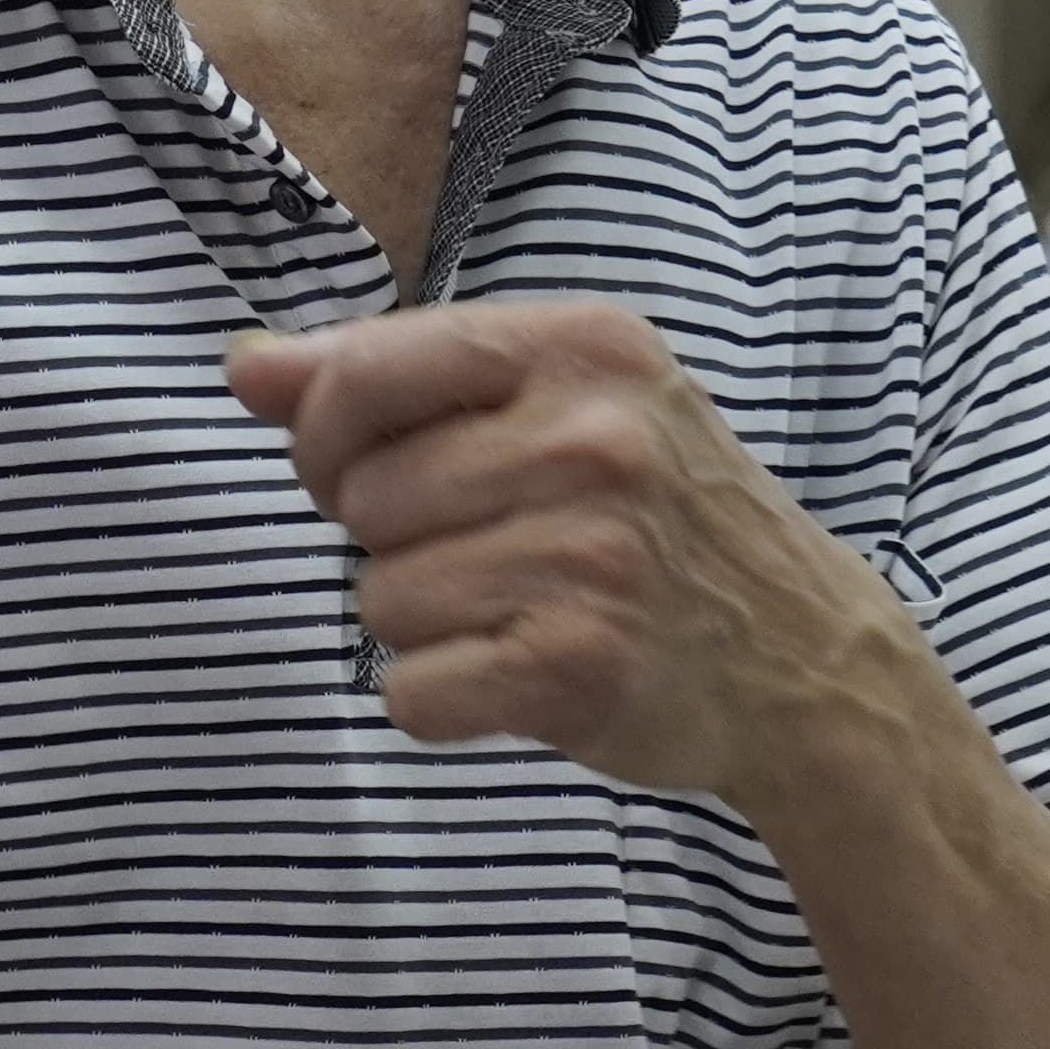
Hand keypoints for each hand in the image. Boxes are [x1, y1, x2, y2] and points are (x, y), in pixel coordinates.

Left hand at [225, 303, 890, 805]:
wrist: (805, 652)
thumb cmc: (656, 513)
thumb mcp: (555, 401)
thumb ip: (390, 373)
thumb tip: (244, 369)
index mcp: (583, 348)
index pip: (366, 373)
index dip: (324, 432)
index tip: (358, 465)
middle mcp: (592, 442)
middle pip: (361, 497)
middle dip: (394, 537)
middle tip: (492, 549)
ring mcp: (589, 557)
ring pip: (377, 598)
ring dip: (423, 622)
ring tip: (521, 608)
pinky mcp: (577, 668)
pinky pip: (410, 692)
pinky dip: (444, 701)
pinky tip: (521, 675)